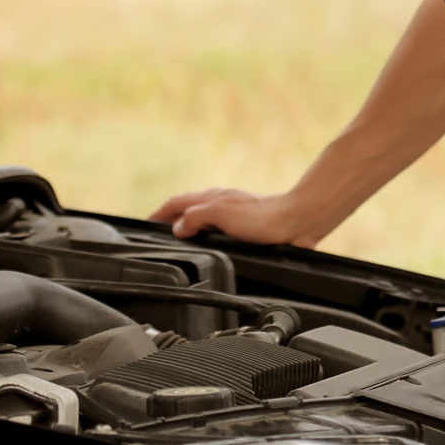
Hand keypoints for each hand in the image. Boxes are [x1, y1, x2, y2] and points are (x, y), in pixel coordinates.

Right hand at [151, 186, 329, 247]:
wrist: (298, 222)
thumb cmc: (263, 217)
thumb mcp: (221, 214)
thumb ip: (195, 217)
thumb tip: (177, 228)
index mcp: (212, 198)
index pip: (177, 203)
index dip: (159, 213)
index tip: (147, 223)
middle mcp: (222, 203)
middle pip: (189, 209)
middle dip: (172, 220)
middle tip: (159, 234)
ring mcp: (234, 214)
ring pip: (204, 219)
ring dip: (190, 228)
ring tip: (181, 242)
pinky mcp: (247, 227)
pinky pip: (219, 230)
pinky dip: (208, 237)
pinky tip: (212, 247)